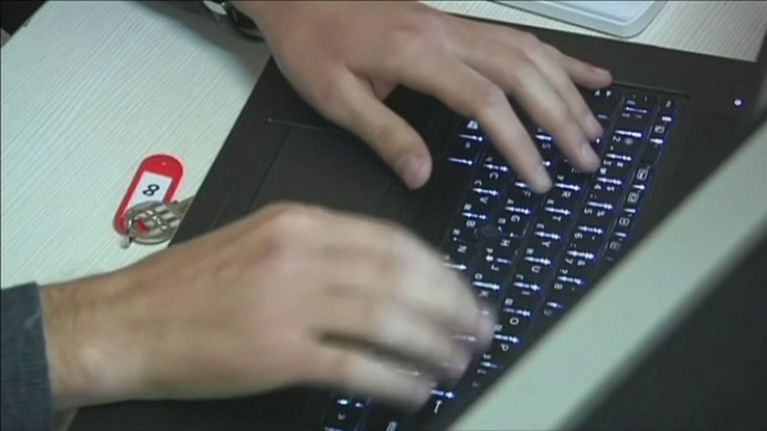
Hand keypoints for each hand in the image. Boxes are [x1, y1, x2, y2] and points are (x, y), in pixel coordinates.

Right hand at [42, 204, 492, 410]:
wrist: (126, 322)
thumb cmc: (188, 286)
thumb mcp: (258, 242)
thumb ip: (319, 250)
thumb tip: (384, 276)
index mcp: (297, 223)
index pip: (391, 240)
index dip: (438, 270)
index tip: (462, 291)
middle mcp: (299, 254)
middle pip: (401, 276)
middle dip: (451, 305)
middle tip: (478, 328)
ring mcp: (289, 303)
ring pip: (387, 318)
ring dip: (432, 343)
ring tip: (456, 360)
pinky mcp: (277, 352)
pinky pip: (355, 364)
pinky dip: (395, 378)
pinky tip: (415, 389)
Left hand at [236, 1, 612, 192]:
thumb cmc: (312, 43)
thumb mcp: (335, 97)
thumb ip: (383, 134)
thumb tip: (422, 175)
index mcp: (417, 54)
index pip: (486, 102)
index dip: (519, 143)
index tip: (539, 177)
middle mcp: (446, 33)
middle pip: (523, 73)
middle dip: (562, 119)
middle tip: (586, 159)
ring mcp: (456, 23)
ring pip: (530, 51)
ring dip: (568, 89)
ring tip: (595, 126)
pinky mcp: (456, 22)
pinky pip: (518, 35)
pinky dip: (556, 55)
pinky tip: (581, 73)